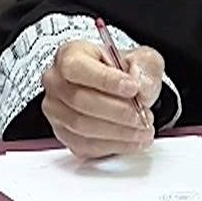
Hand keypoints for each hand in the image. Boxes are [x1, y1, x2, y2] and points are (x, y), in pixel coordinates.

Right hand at [40, 39, 164, 159]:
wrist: (116, 89)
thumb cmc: (122, 72)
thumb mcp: (142, 59)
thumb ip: (145, 68)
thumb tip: (141, 86)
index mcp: (69, 55)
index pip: (78, 67)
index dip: (106, 80)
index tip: (133, 88)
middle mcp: (56, 82)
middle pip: (79, 100)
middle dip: (117, 111)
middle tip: (143, 115)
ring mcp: (57, 111)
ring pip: (81, 126)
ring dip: (118, 131)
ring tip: (143, 129)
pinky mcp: (65, 134)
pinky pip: (85, 145)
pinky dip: (113, 145)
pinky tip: (133, 141)